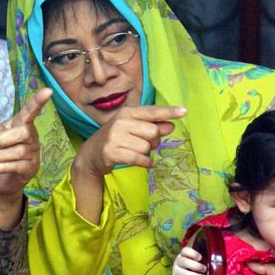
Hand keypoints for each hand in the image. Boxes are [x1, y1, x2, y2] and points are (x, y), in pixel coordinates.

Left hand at [0, 88, 51, 228]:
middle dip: (2, 139)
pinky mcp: (31, 168)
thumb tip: (1, 133)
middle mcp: (30, 136)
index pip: (29, 111)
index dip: (38, 101)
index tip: (48, 91)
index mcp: (20, 124)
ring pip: (18, 151)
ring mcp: (33, 153)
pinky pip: (17, 166)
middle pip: (24, 132)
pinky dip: (0, 167)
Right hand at [68, 105, 185, 223]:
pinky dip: (146, 162)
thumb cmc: (115, 140)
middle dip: (154, 142)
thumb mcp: (132, 129)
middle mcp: (120, 122)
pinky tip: (148, 164)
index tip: (184, 111)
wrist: (90, 155)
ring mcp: (114, 137)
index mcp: (126, 113)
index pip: (151, 112)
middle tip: (145, 145)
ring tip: (136, 153)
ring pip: (146, 147)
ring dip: (146, 153)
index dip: (169, 112)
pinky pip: (138, 158)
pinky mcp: (111, 152)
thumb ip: (151, 127)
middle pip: (153, 132)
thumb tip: (171, 126)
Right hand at [171, 247, 206, 274]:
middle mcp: (178, 262)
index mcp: (183, 255)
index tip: (200, 258)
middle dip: (197, 266)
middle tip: (204, 269)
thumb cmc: (194, 269)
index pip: (185, 251)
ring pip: (185, 274)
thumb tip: (213, 262)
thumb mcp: (196, 262)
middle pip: (184, 262)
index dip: (193, 253)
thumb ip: (202, 260)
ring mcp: (175, 271)